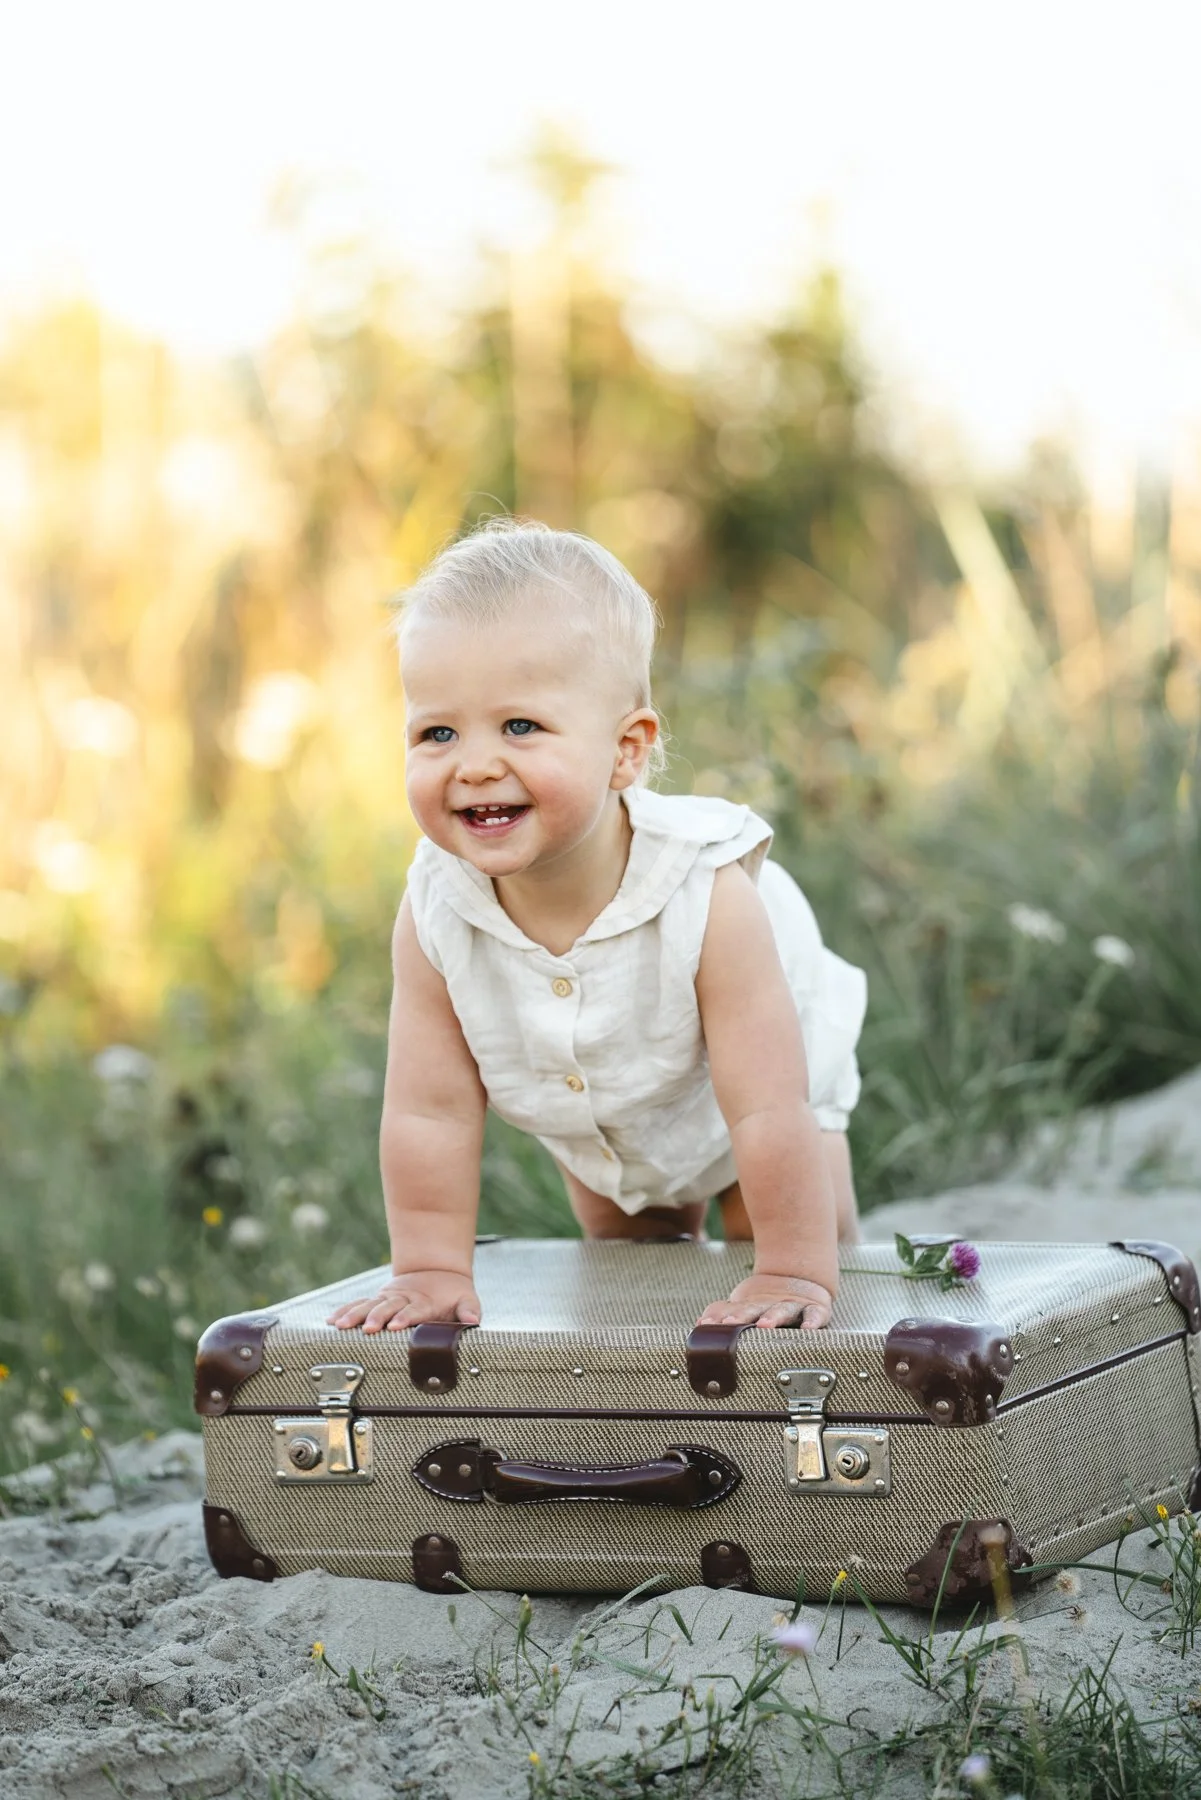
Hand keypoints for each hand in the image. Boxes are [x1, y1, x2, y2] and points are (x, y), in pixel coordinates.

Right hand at [327, 1270, 480, 1333]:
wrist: (438, 1271)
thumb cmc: (453, 1293)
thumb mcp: (467, 1299)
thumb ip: (469, 1310)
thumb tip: (473, 1320)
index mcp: (423, 1303)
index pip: (413, 1311)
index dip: (405, 1318)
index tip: (395, 1325)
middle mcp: (403, 1300)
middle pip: (387, 1308)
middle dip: (376, 1317)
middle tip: (366, 1328)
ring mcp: (389, 1299)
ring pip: (369, 1305)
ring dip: (354, 1315)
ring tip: (339, 1325)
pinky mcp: (379, 1300)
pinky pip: (359, 1305)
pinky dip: (346, 1311)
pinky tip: (331, 1320)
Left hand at [696, 1274, 833, 1331]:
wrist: (801, 1278)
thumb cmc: (768, 1302)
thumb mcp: (745, 1306)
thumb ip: (723, 1313)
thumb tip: (700, 1324)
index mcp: (753, 1306)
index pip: (734, 1311)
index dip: (720, 1317)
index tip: (706, 1324)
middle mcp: (770, 1306)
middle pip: (754, 1309)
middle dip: (741, 1316)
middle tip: (729, 1322)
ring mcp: (792, 1306)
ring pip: (783, 1311)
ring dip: (772, 1317)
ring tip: (764, 1324)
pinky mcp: (814, 1309)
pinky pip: (815, 1315)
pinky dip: (812, 1321)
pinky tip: (808, 1328)